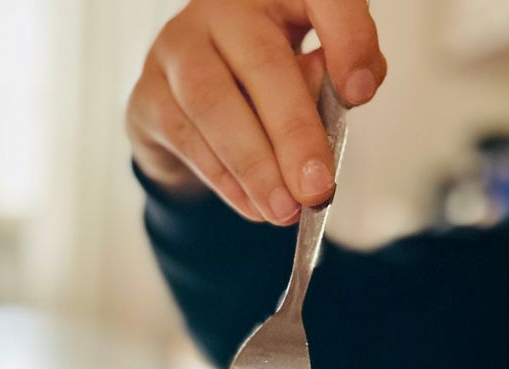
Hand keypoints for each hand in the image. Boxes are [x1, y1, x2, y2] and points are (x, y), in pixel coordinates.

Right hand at [127, 0, 385, 224]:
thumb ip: (330, 79)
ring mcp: (177, 47)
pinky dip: (224, 179)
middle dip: (294, 135)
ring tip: (285, 209)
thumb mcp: (308, 70)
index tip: (360, 94)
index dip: (347, 40)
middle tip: (318, 188)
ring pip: (214, 104)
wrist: (186, 103)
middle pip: (263, 63)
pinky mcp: (147, 93)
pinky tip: (253, 204)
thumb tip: (344, 98)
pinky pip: (187, 138)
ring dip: (254, 166)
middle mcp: (222, 8)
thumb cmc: (262, 82)